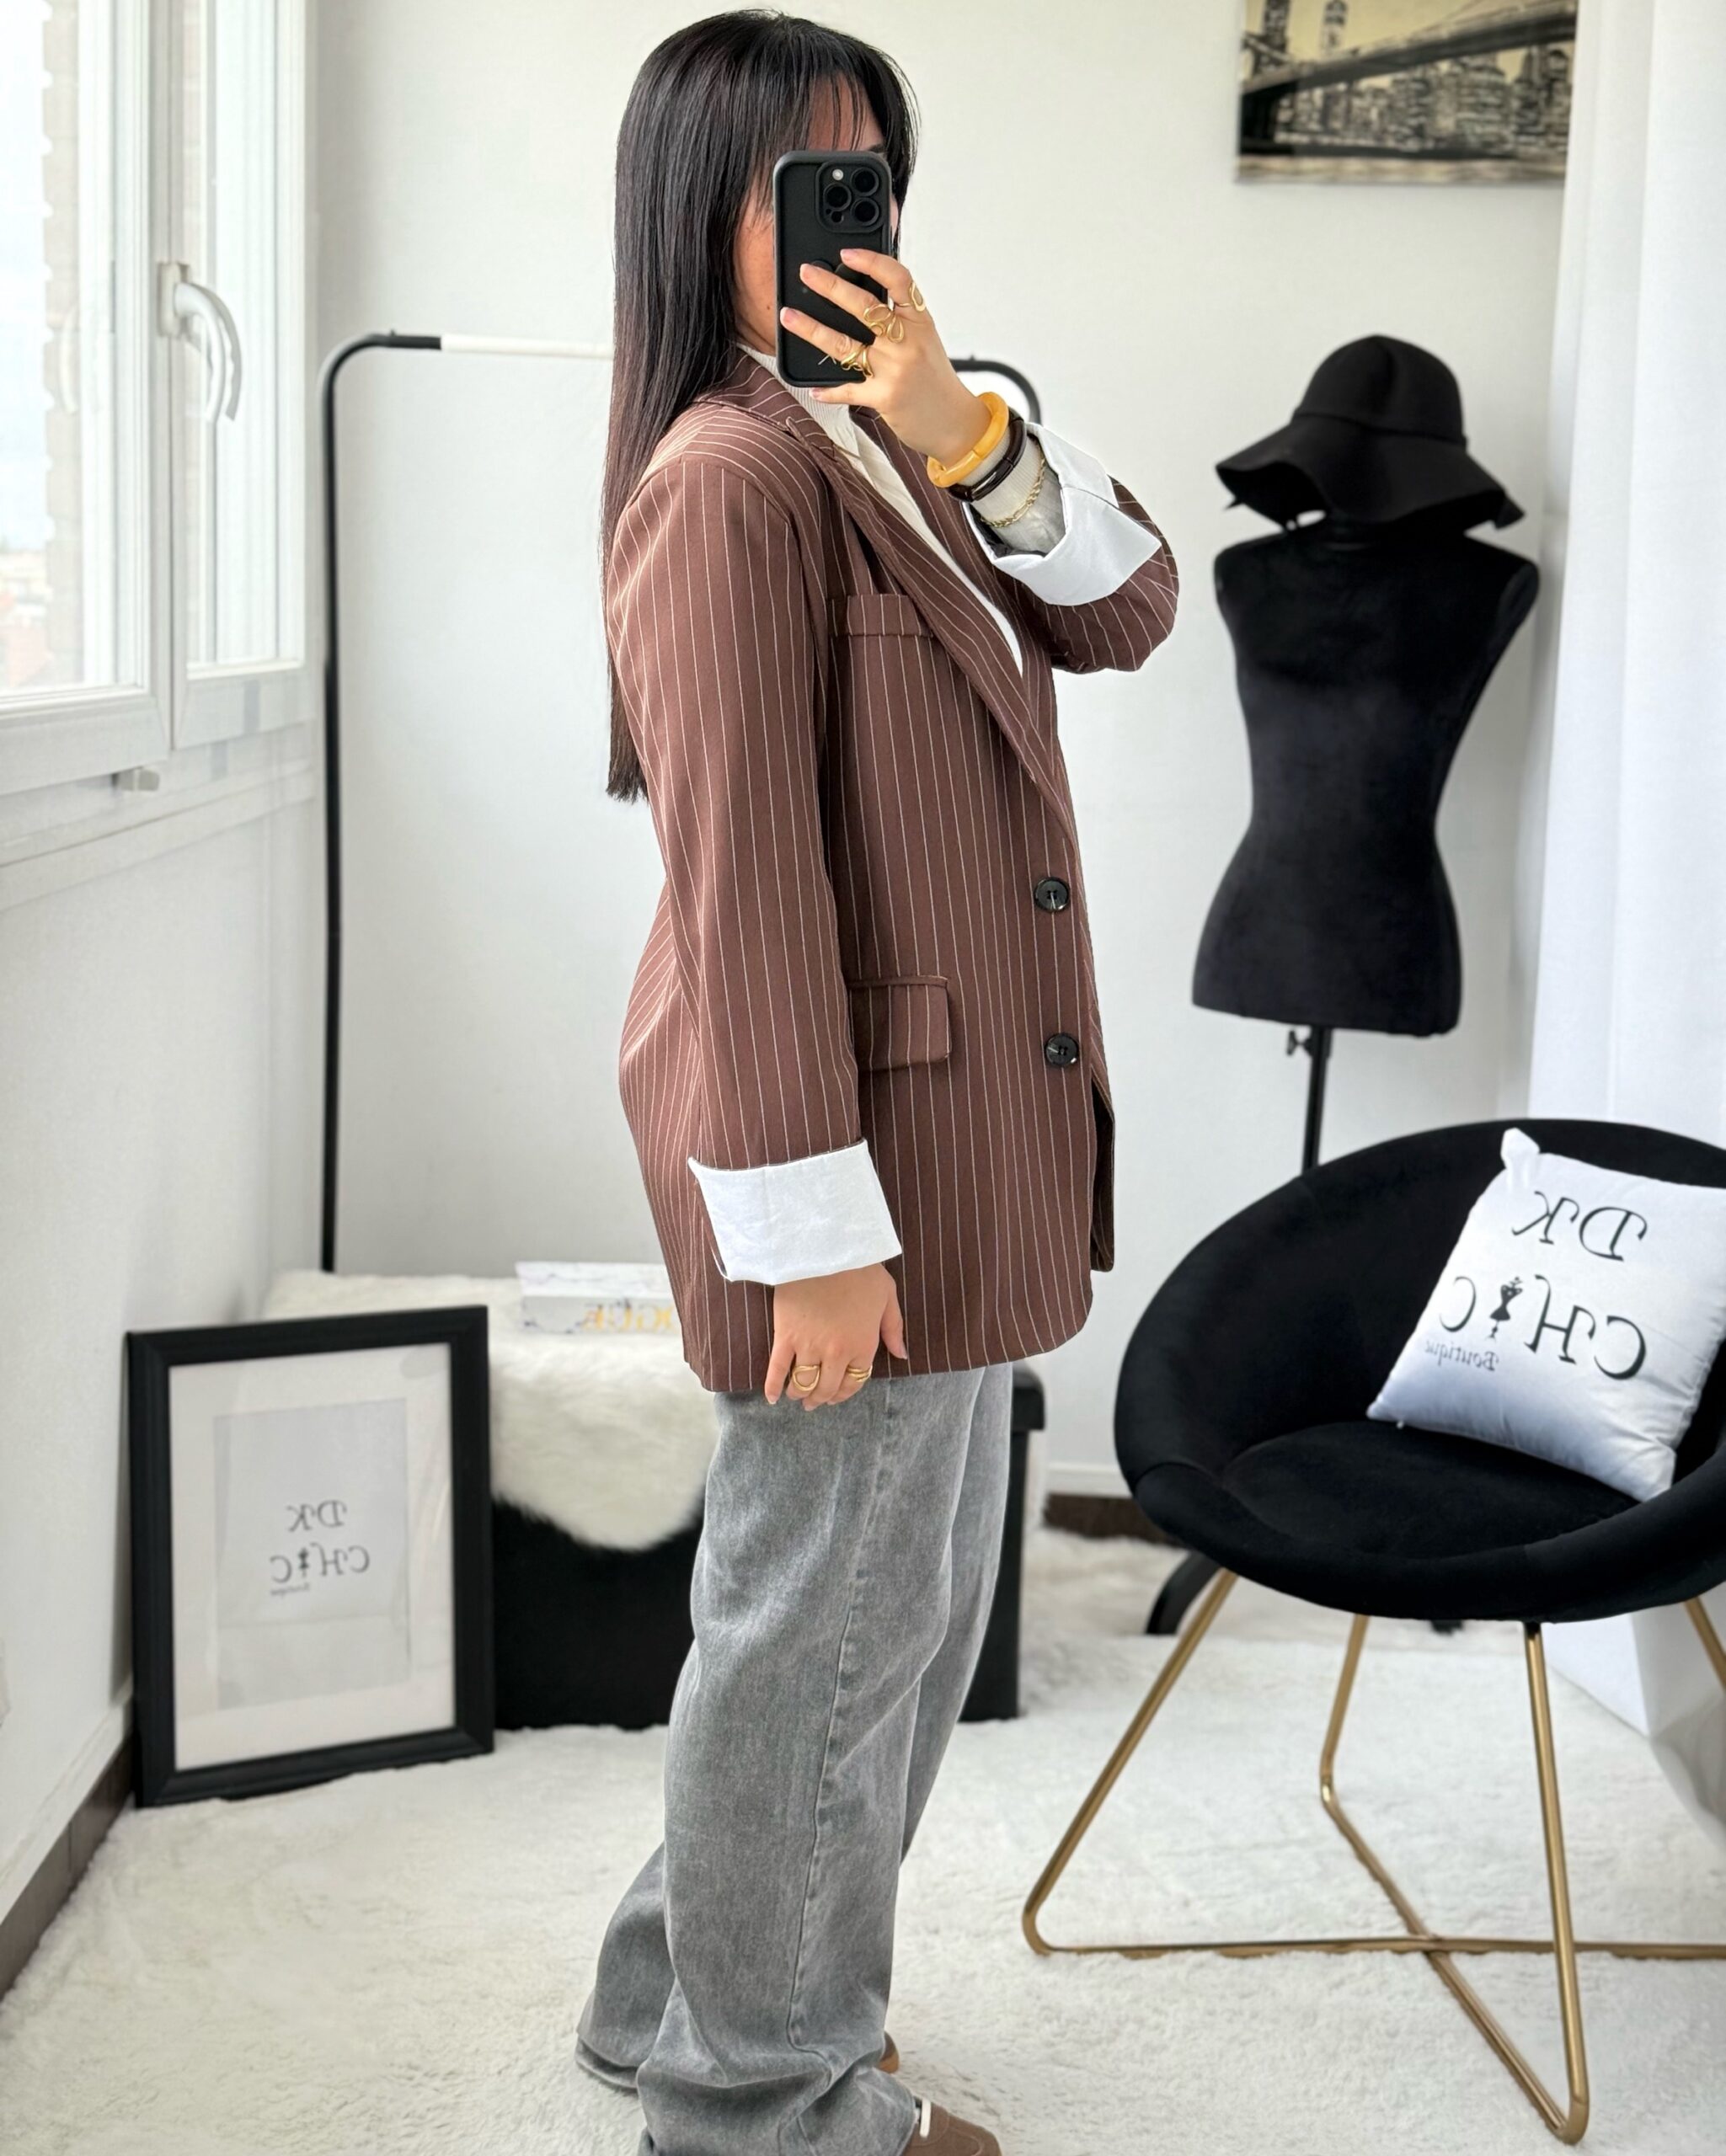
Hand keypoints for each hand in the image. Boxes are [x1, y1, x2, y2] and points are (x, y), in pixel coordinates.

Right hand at [764, 1261, 907, 1409]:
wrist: (826, 1249)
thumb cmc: (860, 1269)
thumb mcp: (887, 1295)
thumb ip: (893, 1328)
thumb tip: (901, 1355)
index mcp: (863, 1345)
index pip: (854, 1381)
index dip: (845, 1392)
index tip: (837, 1395)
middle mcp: (837, 1352)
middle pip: (827, 1387)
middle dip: (821, 1399)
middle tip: (814, 1402)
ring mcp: (810, 1346)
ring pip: (803, 1382)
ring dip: (800, 1394)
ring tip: (797, 1396)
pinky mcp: (786, 1336)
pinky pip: (778, 1369)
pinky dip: (773, 1386)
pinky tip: (772, 1397)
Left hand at [780, 250, 987, 467]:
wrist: (954, 423)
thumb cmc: (936, 380)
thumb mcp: (925, 340)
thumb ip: (899, 319)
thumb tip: (862, 297)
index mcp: (919, 321)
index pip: (898, 280)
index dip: (872, 262)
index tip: (847, 254)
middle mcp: (907, 342)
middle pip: (864, 307)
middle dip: (830, 286)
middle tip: (806, 274)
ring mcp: (895, 370)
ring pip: (845, 345)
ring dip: (812, 329)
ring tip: (789, 316)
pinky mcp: (884, 397)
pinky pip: (847, 390)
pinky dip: (828, 390)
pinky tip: (813, 389)